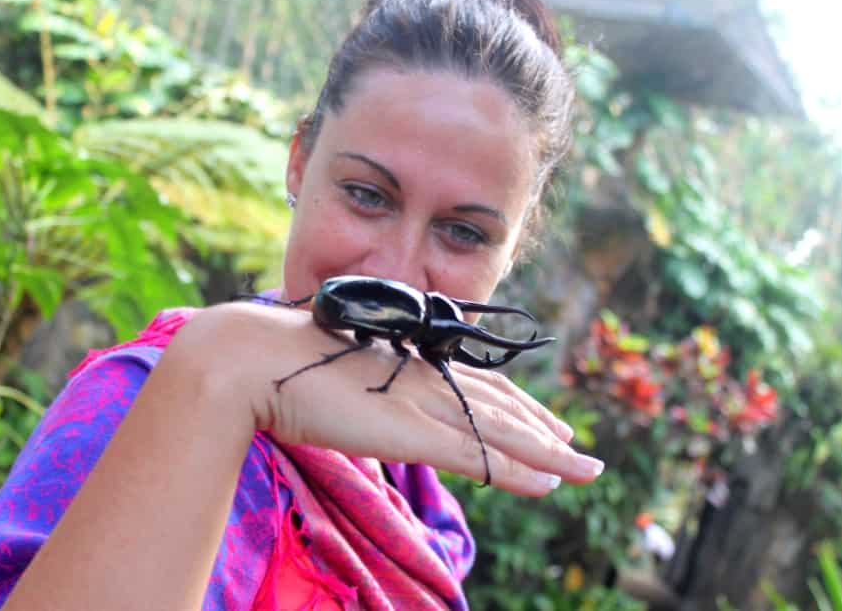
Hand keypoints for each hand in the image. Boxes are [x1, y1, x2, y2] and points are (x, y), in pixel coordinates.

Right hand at [183, 302, 603, 496]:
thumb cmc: (281, 364)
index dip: (515, 405)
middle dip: (544, 429)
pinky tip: (548, 482)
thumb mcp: (332, 375)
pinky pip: (478, 456)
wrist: (256, 360)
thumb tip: (357, 393)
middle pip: (501, 407)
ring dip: (550, 454)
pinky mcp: (411, 431)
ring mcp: (421, 404)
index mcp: (407, 363)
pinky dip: (518, 470)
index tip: (542, 419)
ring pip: (503, 433)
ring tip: (585, 469)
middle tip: (576, 445)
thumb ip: (358, 386)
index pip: (476, 386)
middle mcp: (424, 380)